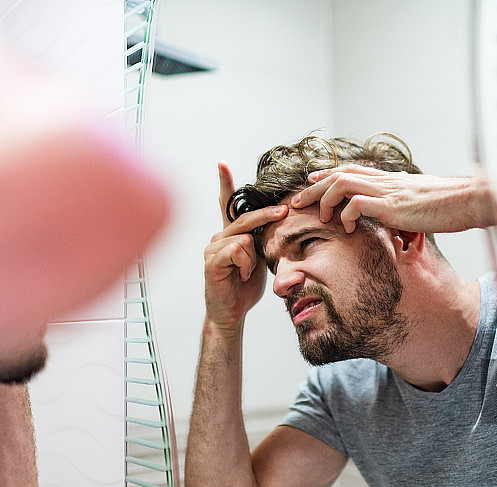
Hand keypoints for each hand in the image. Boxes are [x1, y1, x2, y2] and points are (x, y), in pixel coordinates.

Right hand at [203, 162, 287, 331]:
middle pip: (244, 217)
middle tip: (284, 211)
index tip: (222, 164)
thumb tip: (279, 222)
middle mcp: (218, 237)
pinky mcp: (211, 262)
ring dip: (253, 255)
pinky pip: (236, 250)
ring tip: (248, 272)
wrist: (231, 313)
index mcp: (230, 235)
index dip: (225, 184)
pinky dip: (245, 263)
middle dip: (266, 215)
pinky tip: (242, 275)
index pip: (227, 205)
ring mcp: (212, 248)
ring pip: (243, 237)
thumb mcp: (259, 259)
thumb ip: (262, 241)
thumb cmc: (245, 287)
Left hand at [290, 165, 491, 233]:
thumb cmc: (452, 206)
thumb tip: (397, 218)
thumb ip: (405, 207)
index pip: (352, 171)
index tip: (311, 179)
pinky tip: (345, 227)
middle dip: (313, 186)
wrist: (473, 201)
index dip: (328, 174)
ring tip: (321, 217)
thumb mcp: (422, 204)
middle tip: (296, 201)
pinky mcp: (393, 206)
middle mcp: (386, 181)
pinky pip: (356, 204)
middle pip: (339, 174)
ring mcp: (388, 192)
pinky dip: (344, 214)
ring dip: (325, 199)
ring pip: (342, 184)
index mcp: (391, 180)